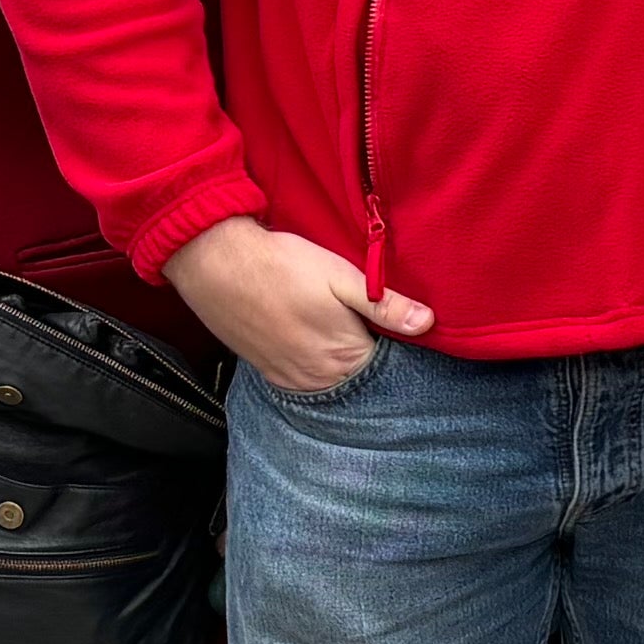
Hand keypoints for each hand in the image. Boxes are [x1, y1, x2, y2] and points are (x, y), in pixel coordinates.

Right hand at [163, 213, 433, 396]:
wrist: (215, 263)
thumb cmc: (282, 266)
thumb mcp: (341, 277)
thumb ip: (384, 305)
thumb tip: (428, 323)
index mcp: (345, 358)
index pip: (389, 365)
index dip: (394, 343)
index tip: (391, 323)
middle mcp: (319, 380)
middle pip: (361, 375)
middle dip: (369, 352)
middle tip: (361, 320)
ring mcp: (290, 380)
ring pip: (332, 377)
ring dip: (339, 358)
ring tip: (333, 325)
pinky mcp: (268, 372)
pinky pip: (304, 376)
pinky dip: (313, 362)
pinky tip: (309, 334)